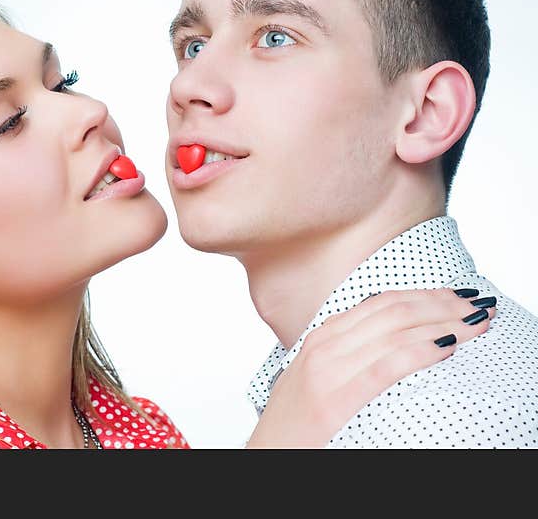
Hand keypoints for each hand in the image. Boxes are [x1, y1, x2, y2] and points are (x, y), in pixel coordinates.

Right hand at [246, 288, 495, 447]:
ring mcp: (328, 369)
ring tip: (474, 325)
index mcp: (321, 334)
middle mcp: (325, 344)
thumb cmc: (296, 418)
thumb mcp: (316, 371)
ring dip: (442, 324)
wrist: (267, 450)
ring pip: (395, 332)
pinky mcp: (336, 397)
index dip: (424, 294)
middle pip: (393, 310)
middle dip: (441, 304)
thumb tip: (391, 336)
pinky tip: (445, 347)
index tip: (455, 296)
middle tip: (476, 306)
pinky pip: (386, 366)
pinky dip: (420, 352)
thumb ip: (345, 349)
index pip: (380, 301)